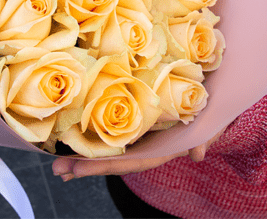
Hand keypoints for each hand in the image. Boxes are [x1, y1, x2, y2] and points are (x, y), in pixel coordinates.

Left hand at [52, 125, 227, 181]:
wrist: (207, 96)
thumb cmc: (206, 110)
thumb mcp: (209, 122)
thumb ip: (204, 137)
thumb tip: (199, 155)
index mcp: (159, 147)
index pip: (129, 161)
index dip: (104, 166)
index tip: (78, 169)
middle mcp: (145, 143)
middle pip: (112, 159)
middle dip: (85, 166)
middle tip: (58, 170)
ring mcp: (138, 133)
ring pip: (109, 147)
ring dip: (85, 155)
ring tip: (58, 161)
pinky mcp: (134, 119)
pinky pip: (112, 129)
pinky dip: (93, 135)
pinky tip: (75, 139)